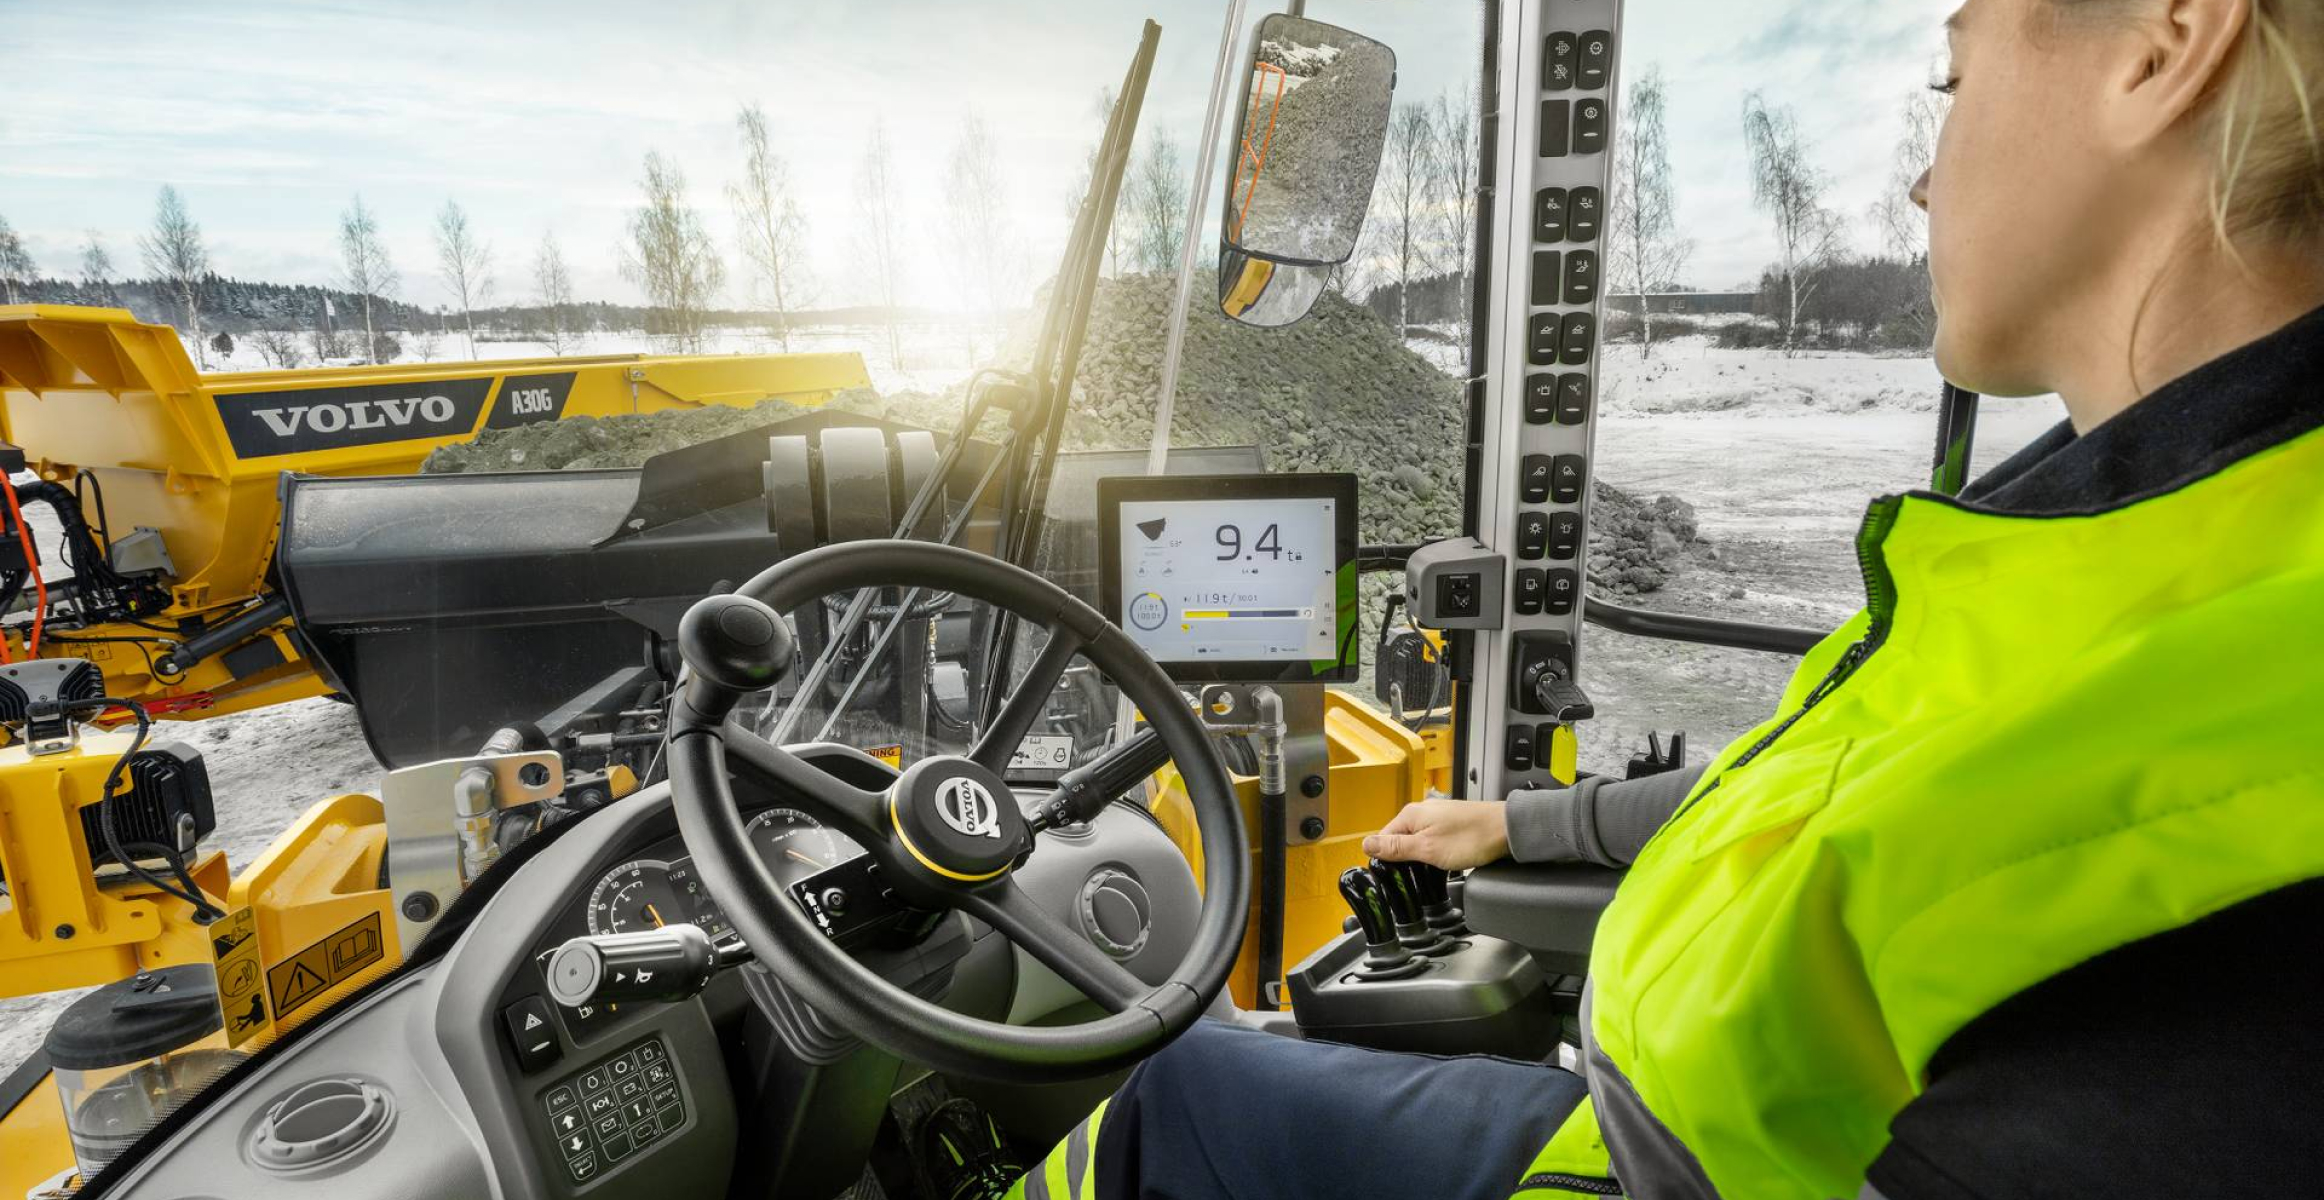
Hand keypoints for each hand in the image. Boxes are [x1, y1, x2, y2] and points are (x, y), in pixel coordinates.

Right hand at [1361, 800, 1508, 870]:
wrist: (1507, 830)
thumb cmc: (1472, 837)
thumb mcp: (1427, 848)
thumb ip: (1396, 848)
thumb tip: (1365, 844)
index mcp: (1410, 815)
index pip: (1382, 839)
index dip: (1385, 860)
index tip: (1394, 876)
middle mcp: (1421, 812)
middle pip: (1398, 840)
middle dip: (1403, 860)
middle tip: (1416, 876)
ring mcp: (1436, 817)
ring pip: (1416, 842)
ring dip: (1420, 858)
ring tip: (1431, 870)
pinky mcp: (1450, 824)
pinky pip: (1431, 841)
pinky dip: (1433, 853)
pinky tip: (1443, 863)